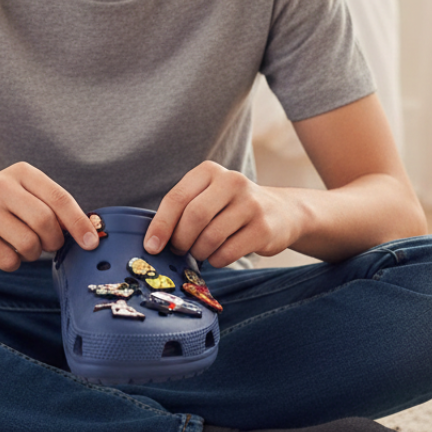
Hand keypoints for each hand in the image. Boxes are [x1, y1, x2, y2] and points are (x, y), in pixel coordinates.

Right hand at [0, 162, 97, 271]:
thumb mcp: (20, 194)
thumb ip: (50, 207)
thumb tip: (88, 232)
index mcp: (21, 173)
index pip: (59, 197)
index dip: (79, 222)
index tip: (91, 242)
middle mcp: (1, 186)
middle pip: (45, 222)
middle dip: (54, 241)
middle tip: (49, 245)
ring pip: (29, 244)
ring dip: (32, 254)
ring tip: (22, 246)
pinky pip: (9, 259)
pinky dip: (13, 262)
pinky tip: (3, 251)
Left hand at [143, 161, 300, 267]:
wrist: (280, 212)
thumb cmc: (230, 207)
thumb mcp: (207, 197)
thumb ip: (183, 210)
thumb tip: (154, 241)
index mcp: (209, 171)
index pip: (177, 198)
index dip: (161, 225)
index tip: (151, 247)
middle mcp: (231, 181)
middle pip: (194, 217)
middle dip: (180, 240)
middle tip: (179, 250)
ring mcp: (250, 204)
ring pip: (211, 237)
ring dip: (199, 252)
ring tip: (200, 252)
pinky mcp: (264, 228)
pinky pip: (228, 252)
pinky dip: (217, 260)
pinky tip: (218, 255)